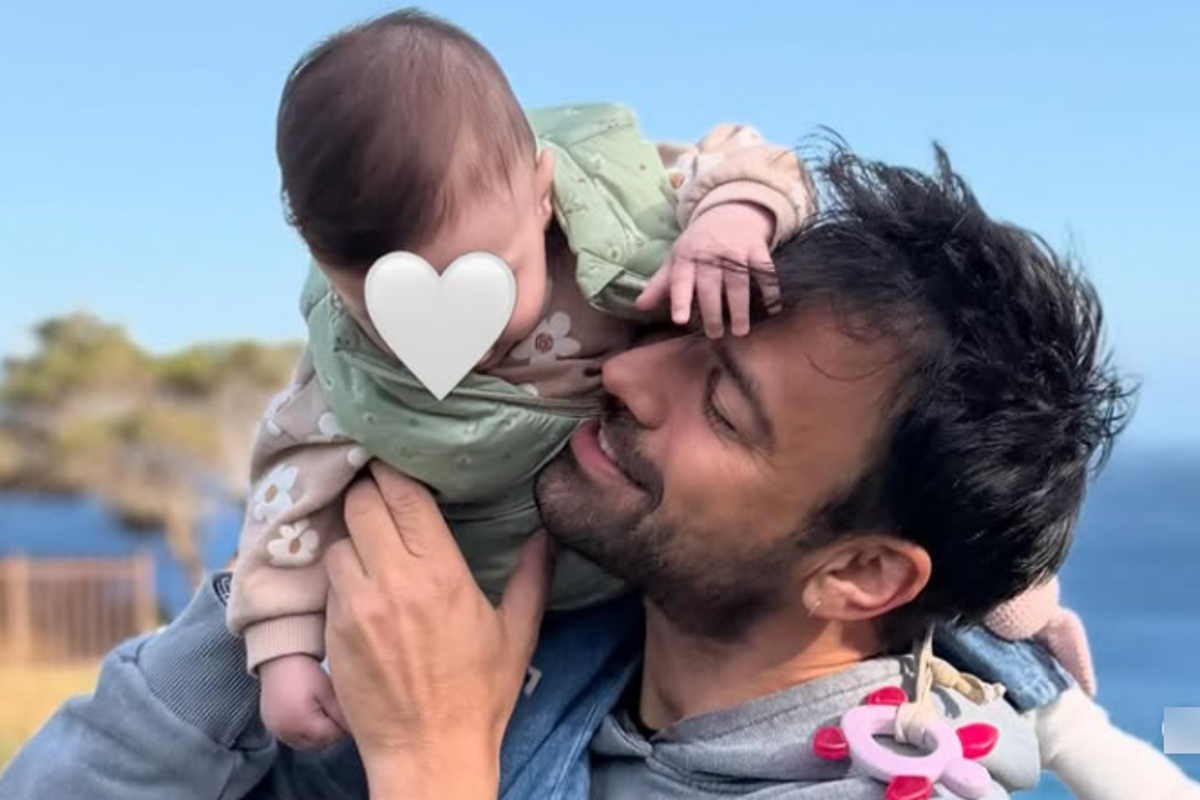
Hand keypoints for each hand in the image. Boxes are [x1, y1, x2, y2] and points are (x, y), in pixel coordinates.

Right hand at [259, 654, 348, 749]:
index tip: (346, 712)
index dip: (343, 726)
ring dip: (317, 734)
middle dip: (331, 731)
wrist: (279, 660)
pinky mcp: (271, 727)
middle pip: (319, 743)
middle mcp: (286, 732)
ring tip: (321, 711)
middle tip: (335, 710)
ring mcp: (277, 731)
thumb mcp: (328, 691)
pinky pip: (292, 738)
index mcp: (302, 723)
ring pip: (306, 744)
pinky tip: (308, 715)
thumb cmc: (307, 673)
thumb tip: (358, 730)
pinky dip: (303, 732)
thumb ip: (342, 714)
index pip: (332, 736)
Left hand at [324, 463, 553, 797]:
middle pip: (361, 504)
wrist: (429, 754)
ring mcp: (356, 606)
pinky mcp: (332, 631)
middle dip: (369, 492)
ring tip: (368, 541)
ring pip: (338, 539)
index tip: (397, 459)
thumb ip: (533, 575)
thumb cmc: (478, 695)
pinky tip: (357, 580)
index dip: (394, 469)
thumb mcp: (517, 632)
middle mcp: (393, 582)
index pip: (403, 495)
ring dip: (351, 534)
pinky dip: (340, 571)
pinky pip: (328, 580)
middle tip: (381, 493)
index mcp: (441, 575)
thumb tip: (547, 533)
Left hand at [636, 201, 778, 337]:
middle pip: (710, 286)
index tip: (680, 319)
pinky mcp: (756, 248)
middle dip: (712, 312)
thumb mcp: (676, 259)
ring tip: (740, 330)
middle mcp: (710, 254)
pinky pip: (764, 271)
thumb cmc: (697, 244)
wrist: (728, 212)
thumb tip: (640, 306)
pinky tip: (772, 309)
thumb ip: (660, 284)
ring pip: (738, 283)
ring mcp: (735, 250)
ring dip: (740, 308)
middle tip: (714, 334)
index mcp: (686, 257)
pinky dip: (770, 290)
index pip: (680, 280)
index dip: (680, 300)